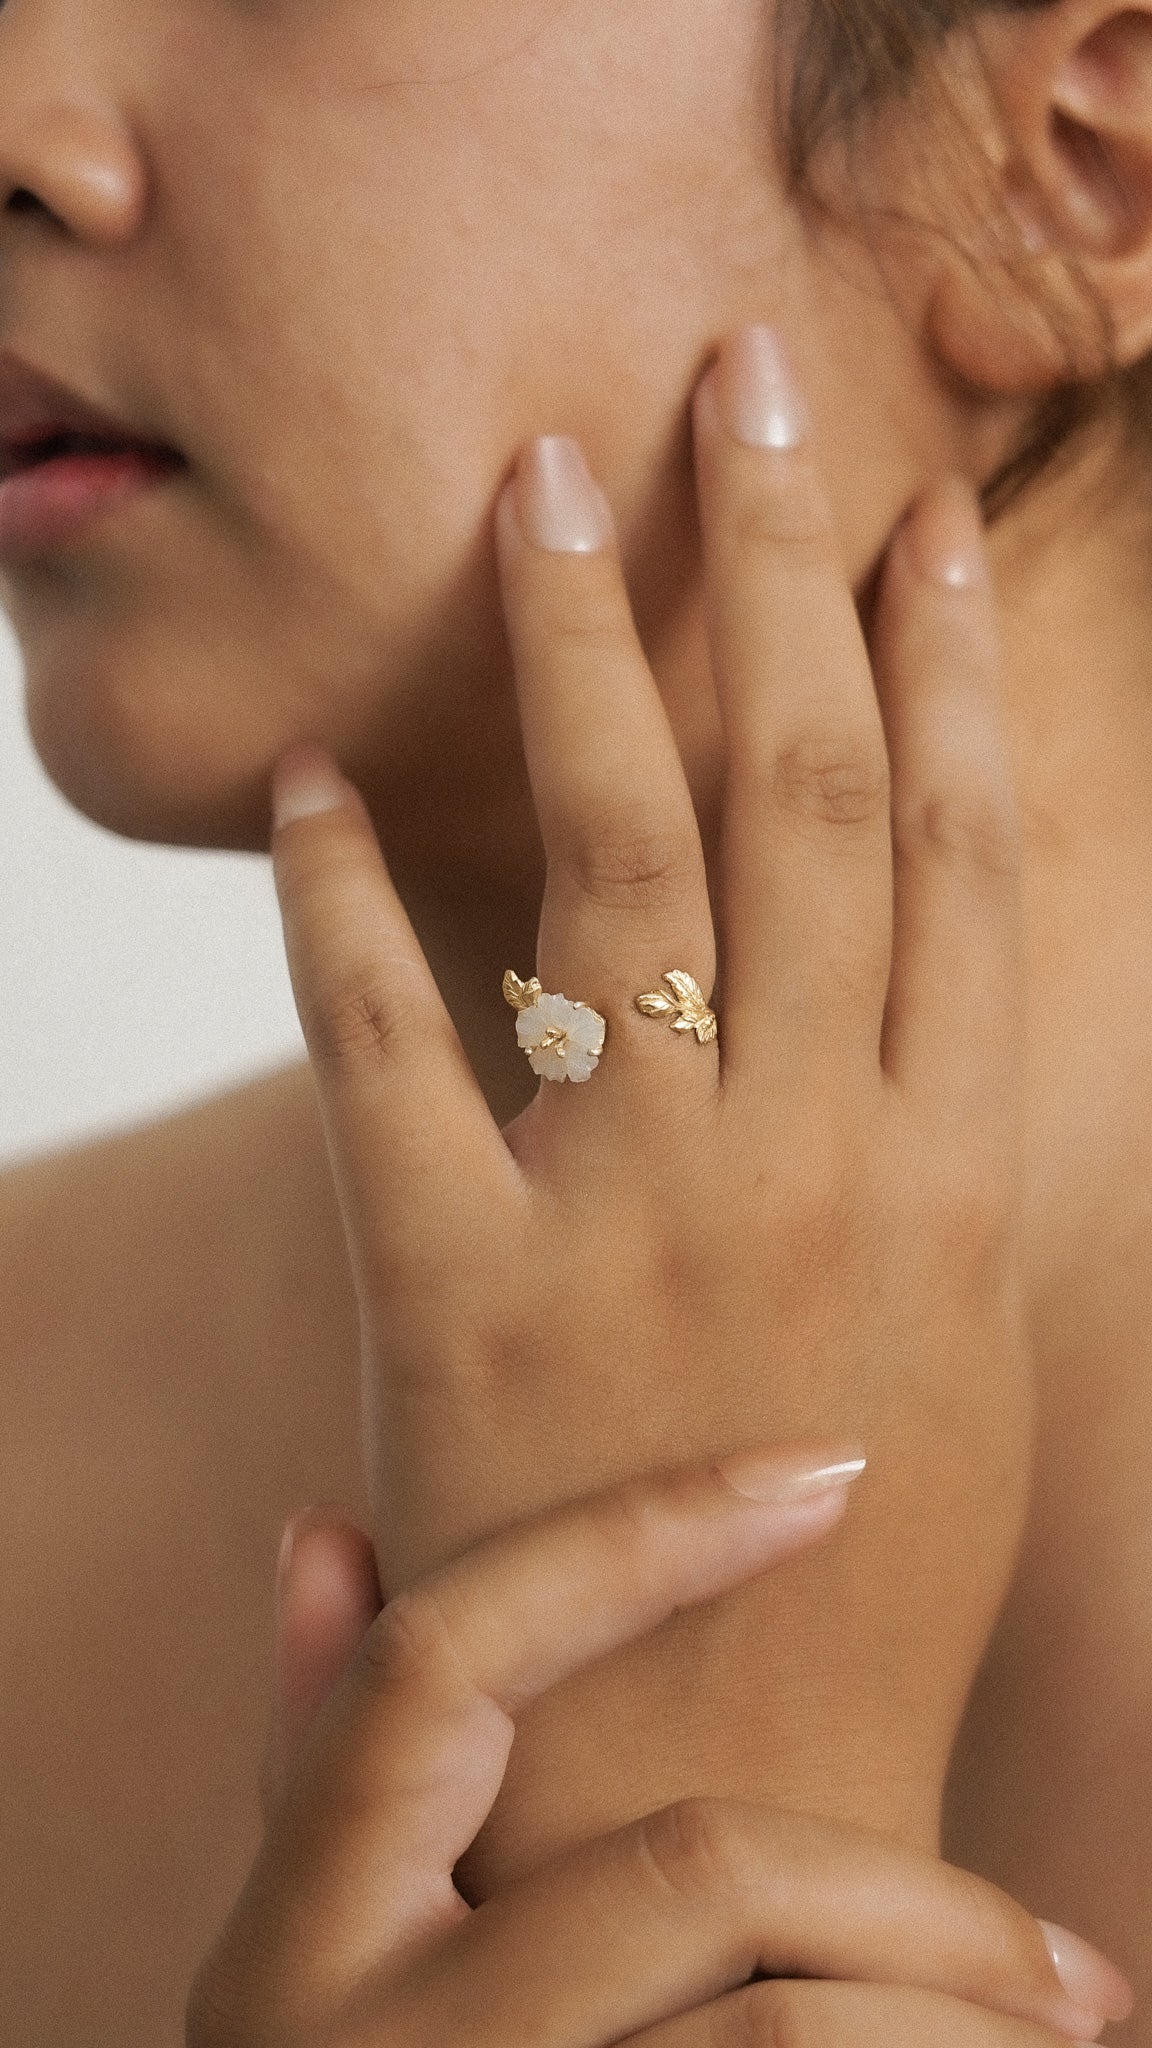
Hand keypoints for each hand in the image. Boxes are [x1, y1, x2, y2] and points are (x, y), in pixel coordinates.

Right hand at [188, 1452, 1132, 2047]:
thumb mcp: (307, 1954)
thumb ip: (321, 1754)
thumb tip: (326, 1528)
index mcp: (292, 1935)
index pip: (442, 1657)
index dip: (635, 1534)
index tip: (831, 1467)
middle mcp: (356, 2039)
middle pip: (695, 1863)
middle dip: (926, 1902)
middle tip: (1083, 1968)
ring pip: (783, 2026)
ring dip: (964, 2017)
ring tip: (1075, 2043)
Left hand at [269, 323, 1030, 1879]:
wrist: (726, 1798)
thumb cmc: (864, 1579)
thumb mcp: (961, 1345)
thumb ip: (933, 1152)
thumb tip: (913, 984)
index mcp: (950, 1165)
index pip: (963, 850)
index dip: (945, 662)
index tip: (917, 512)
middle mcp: (806, 1147)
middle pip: (804, 793)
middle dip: (777, 568)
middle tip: (738, 386)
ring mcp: (631, 1207)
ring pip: (618, 857)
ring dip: (579, 649)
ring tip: (541, 484)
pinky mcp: (455, 1286)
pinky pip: (387, 1047)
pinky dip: (338, 906)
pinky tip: (309, 780)